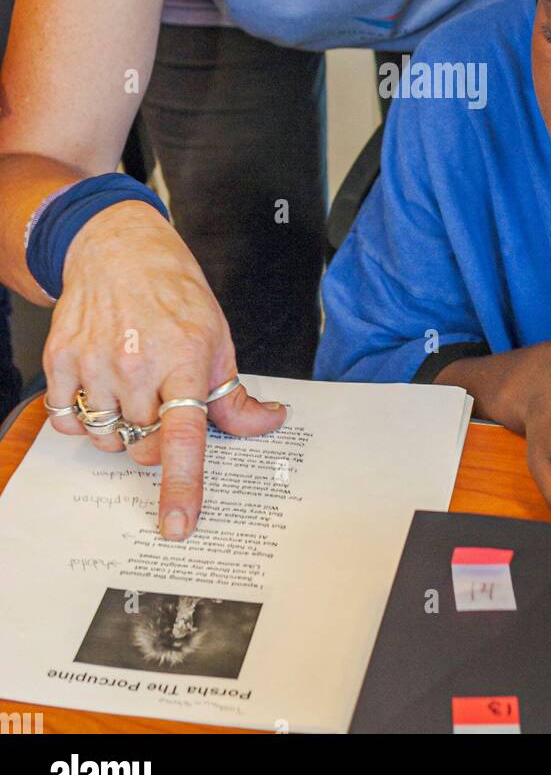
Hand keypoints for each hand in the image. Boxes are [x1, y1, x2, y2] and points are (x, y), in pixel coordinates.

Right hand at [41, 200, 286, 539]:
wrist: (120, 250)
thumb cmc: (175, 294)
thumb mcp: (218, 338)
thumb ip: (235, 395)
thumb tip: (266, 426)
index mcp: (184, 357)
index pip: (185, 435)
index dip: (182, 485)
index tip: (178, 524)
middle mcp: (136, 362)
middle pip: (143, 445)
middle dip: (155, 439)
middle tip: (161, 404)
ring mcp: (93, 361)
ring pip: (105, 437)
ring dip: (119, 429)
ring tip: (131, 389)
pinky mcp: (60, 359)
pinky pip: (67, 418)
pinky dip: (82, 416)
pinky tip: (99, 387)